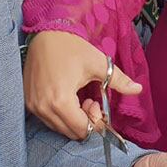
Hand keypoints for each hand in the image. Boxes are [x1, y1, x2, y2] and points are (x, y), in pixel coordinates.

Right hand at [23, 31, 140, 139]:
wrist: (45, 34)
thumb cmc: (71, 47)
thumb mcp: (98, 63)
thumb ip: (119, 80)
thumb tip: (138, 89)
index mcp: (60, 101)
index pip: (81, 130)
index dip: (95, 122)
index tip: (97, 104)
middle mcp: (43, 107)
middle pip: (70, 132)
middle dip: (85, 121)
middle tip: (90, 101)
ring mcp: (33, 105)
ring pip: (58, 127)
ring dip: (72, 119)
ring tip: (78, 98)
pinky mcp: (28, 101)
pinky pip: (47, 119)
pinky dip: (60, 114)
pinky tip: (66, 97)